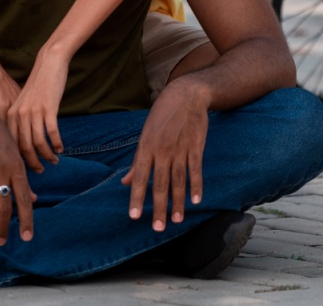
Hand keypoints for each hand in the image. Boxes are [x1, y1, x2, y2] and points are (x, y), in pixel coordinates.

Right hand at [0, 100, 34, 244]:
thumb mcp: (13, 152)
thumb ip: (22, 177)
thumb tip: (33, 199)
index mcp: (17, 166)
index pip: (24, 199)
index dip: (26, 220)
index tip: (27, 237)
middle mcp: (2, 171)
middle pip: (4, 206)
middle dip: (5, 227)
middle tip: (3, 241)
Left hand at [6, 49, 69, 172]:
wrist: (49, 62)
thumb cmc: (39, 82)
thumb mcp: (25, 101)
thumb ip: (22, 117)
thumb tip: (25, 137)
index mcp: (11, 113)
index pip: (12, 143)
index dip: (18, 158)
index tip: (25, 166)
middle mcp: (20, 114)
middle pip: (24, 146)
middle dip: (32, 162)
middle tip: (40, 170)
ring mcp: (34, 111)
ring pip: (39, 142)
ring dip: (47, 155)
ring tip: (54, 161)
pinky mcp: (49, 108)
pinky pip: (52, 133)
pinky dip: (57, 143)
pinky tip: (61, 148)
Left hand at [121, 81, 208, 231]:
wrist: (187, 95)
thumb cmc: (162, 116)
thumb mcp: (145, 134)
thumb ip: (137, 161)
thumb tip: (126, 182)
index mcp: (146, 147)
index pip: (141, 177)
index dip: (137, 197)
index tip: (134, 216)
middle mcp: (162, 150)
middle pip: (160, 183)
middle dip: (159, 208)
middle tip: (158, 228)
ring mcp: (180, 149)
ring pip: (178, 180)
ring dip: (178, 202)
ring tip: (177, 220)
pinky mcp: (195, 146)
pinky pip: (196, 170)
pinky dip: (196, 185)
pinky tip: (196, 201)